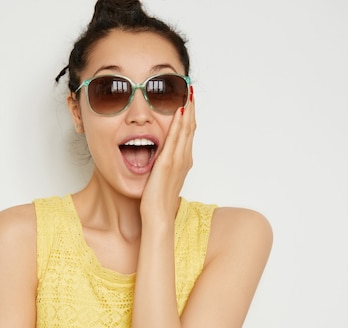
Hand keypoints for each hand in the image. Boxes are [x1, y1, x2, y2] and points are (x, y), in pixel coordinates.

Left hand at [140, 88, 195, 221]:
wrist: (158, 217)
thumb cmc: (157, 201)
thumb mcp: (161, 178)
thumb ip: (162, 165)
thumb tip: (157, 156)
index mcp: (183, 161)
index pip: (188, 133)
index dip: (189, 115)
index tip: (188, 100)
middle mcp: (184, 159)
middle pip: (190, 128)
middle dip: (190, 108)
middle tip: (189, 90)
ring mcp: (178, 161)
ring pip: (186, 130)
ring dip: (187, 111)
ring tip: (187, 94)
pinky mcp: (168, 164)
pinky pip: (175, 140)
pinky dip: (179, 124)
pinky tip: (178, 112)